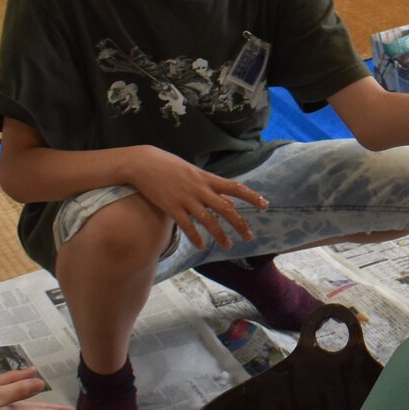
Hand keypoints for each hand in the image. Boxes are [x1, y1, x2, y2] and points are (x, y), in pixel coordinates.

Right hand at [124, 145, 265, 250]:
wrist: (143, 163)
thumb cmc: (169, 166)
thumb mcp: (193, 172)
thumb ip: (210, 185)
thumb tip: (227, 199)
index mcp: (207, 178)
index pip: (235, 187)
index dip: (251, 197)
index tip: (264, 205)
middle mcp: (200, 189)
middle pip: (226, 209)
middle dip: (240, 224)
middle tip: (250, 237)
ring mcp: (186, 199)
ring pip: (208, 221)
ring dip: (220, 235)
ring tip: (228, 246)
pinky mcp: (172, 207)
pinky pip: (187, 226)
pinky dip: (195, 237)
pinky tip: (201, 246)